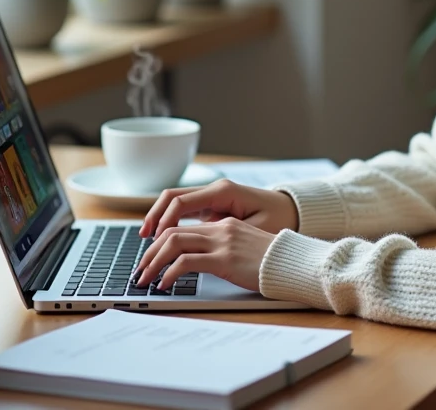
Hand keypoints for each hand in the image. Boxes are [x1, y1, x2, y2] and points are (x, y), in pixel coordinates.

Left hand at [133, 217, 274, 291]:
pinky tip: (165, 284)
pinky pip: (186, 262)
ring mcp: (222, 242)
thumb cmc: (275, 262)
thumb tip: (200, 262)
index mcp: (225, 225)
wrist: (295, 264)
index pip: (182, 227)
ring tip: (145, 279)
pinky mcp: (225, 259)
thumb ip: (224, 249)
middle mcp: (221, 229)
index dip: (160, 242)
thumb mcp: (246, 249)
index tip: (150, 258)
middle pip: (172, 232)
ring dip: (153, 262)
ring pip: (174, 243)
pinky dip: (170, 273)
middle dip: (150, 253)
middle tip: (141, 271)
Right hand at [139, 179, 298, 237]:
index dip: (164, 221)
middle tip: (143, 239)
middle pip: (172, 197)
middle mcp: (214, 190)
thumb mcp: (254, 230)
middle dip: (155, 217)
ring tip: (147, 239)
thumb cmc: (277, 220)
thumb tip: (200, 243)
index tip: (155, 240)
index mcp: (223, 192)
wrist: (292, 210)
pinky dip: (171, 221)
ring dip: (159, 218)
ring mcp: (212, 197)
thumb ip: (227, 234)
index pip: (182, 202)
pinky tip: (163, 237)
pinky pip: (185, 210)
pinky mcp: (212, 206)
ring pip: (175, 202)